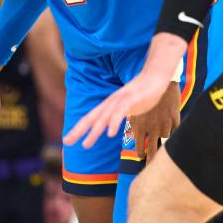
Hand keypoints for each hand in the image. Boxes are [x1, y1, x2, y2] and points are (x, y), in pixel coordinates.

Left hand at [64, 33, 187, 148]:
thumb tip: (111, 127)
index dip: (78, 129)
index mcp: (108, 105)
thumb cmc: (142, 94)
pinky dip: (114, 122)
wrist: (155, 77)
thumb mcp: (126, 107)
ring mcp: (120, 100)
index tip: (67, 140)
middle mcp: (111, 102)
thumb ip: (118, 116)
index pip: (90, 118)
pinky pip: (120, 112)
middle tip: (67, 142)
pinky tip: (110, 133)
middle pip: (92, 118)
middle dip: (79, 130)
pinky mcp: (132, 99)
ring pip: (104, 117)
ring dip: (94, 131)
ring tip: (86, 145)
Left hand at [129, 82, 180, 161]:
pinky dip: (174, 137)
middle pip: (153, 151)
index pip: (140, 147)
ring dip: (164, 148)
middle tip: (151, 164)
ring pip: (165, 143)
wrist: (162, 81)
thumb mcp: (137, 109)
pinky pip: (176, 133)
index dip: (140, 154)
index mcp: (141, 126)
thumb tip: (131, 136)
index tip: (141, 157)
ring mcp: (165, 124)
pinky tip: (175, 141)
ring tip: (164, 155)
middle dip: (151, 159)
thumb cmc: (146, 95)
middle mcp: (153, 127)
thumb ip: (133, 124)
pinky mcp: (176, 120)